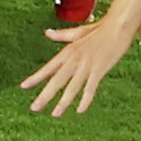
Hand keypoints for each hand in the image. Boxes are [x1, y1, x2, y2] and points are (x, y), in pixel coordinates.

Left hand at [20, 17, 136, 117]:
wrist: (117, 26)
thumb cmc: (100, 29)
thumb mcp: (78, 32)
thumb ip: (62, 35)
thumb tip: (47, 32)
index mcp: (68, 51)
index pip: (48, 68)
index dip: (36, 78)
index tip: (23, 86)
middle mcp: (74, 59)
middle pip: (56, 80)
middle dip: (45, 95)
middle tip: (34, 108)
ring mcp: (86, 65)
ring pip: (72, 87)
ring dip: (63, 102)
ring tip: (55, 114)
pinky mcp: (99, 69)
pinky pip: (90, 88)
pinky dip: (85, 99)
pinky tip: (80, 110)